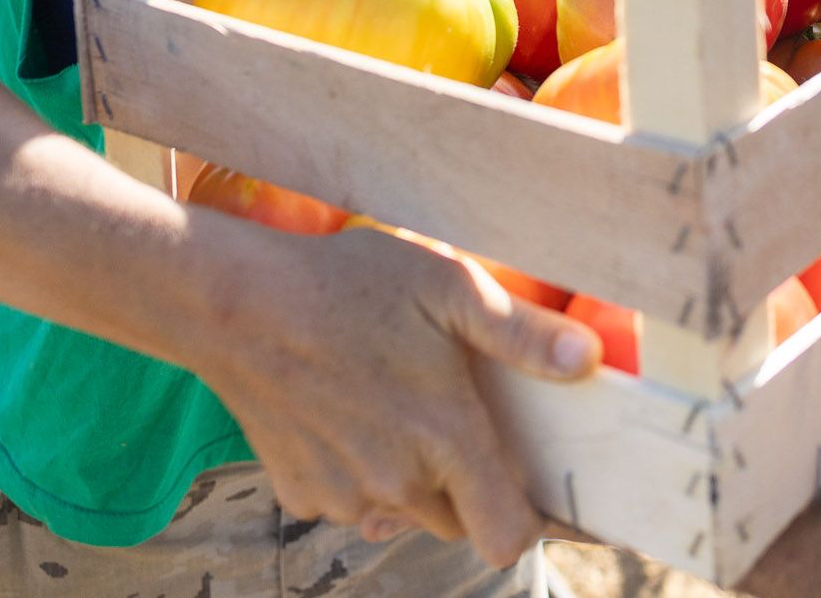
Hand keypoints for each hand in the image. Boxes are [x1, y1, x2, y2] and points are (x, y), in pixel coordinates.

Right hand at [179, 216, 600, 565]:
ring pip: (402, 509)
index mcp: (445, 437)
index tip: (531, 488)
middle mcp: (397, 483)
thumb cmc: (347, 285)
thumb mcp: (446, 286)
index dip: (528, 520)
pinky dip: (355, 470)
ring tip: (391, 401)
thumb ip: (521, 333)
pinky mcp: (298, 492)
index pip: (508, 535)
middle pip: (457, 518)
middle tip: (448, 414)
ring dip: (409, 476)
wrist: (235, 303)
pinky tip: (344, 410)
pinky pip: (348, 499)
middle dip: (466, 484)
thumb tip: (586, 362)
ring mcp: (343, 494)